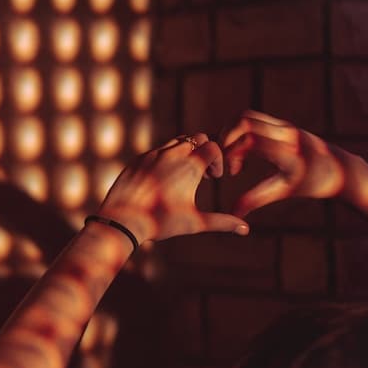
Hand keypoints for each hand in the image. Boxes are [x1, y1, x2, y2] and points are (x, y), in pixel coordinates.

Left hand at [97, 133, 249, 242]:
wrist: (122, 219)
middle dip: (204, 151)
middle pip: (197, 138)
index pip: (213, 146)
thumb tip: (245, 229)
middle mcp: (172, 155)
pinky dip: (166, 157)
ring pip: (177, 141)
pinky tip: (164, 177)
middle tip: (202, 173)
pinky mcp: (139, 158)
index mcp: (189, 167)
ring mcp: (153, 154)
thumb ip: (222, 222)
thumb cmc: (160, 222)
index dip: (218, 160)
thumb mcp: (194, 223)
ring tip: (184, 174)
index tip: (214, 177)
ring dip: (186, 152)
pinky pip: (158, 149)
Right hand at [221, 110, 345, 216]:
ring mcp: (285, 125)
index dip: (231, 154)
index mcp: (288, 152)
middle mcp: (286, 134)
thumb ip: (256, 199)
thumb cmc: (313, 184)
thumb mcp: (284, 192)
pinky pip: (254, 118)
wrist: (341, 171)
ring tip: (232, 154)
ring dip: (231, 132)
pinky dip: (240, 131)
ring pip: (246, 116)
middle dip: (226, 139)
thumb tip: (233, 214)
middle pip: (243, 121)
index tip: (233, 173)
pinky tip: (244, 150)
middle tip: (226, 160)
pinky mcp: (283, 123)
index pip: (249, 141)